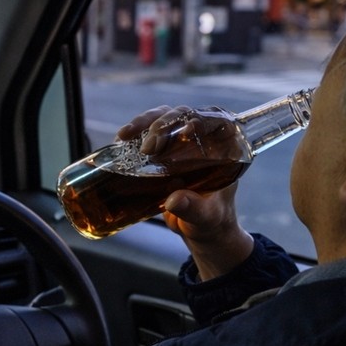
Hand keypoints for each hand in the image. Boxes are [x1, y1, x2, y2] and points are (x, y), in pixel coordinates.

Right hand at [116, 105, 253, 279]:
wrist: (199, 229)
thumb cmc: (212, 221)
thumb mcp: (206, 217)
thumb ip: (193, 209)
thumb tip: (174, 201)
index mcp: (224, 151)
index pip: (218, 122)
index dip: (203, 119)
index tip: (188, 129)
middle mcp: (203, 140)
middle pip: (185, 116)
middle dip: (163, 124)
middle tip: (148, 147)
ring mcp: (180, 142)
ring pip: (163, 117)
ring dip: (144, 122)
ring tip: (125, 136)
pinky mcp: (162, 148)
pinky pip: (148, 131)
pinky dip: (133, 132)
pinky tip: (120, 140)